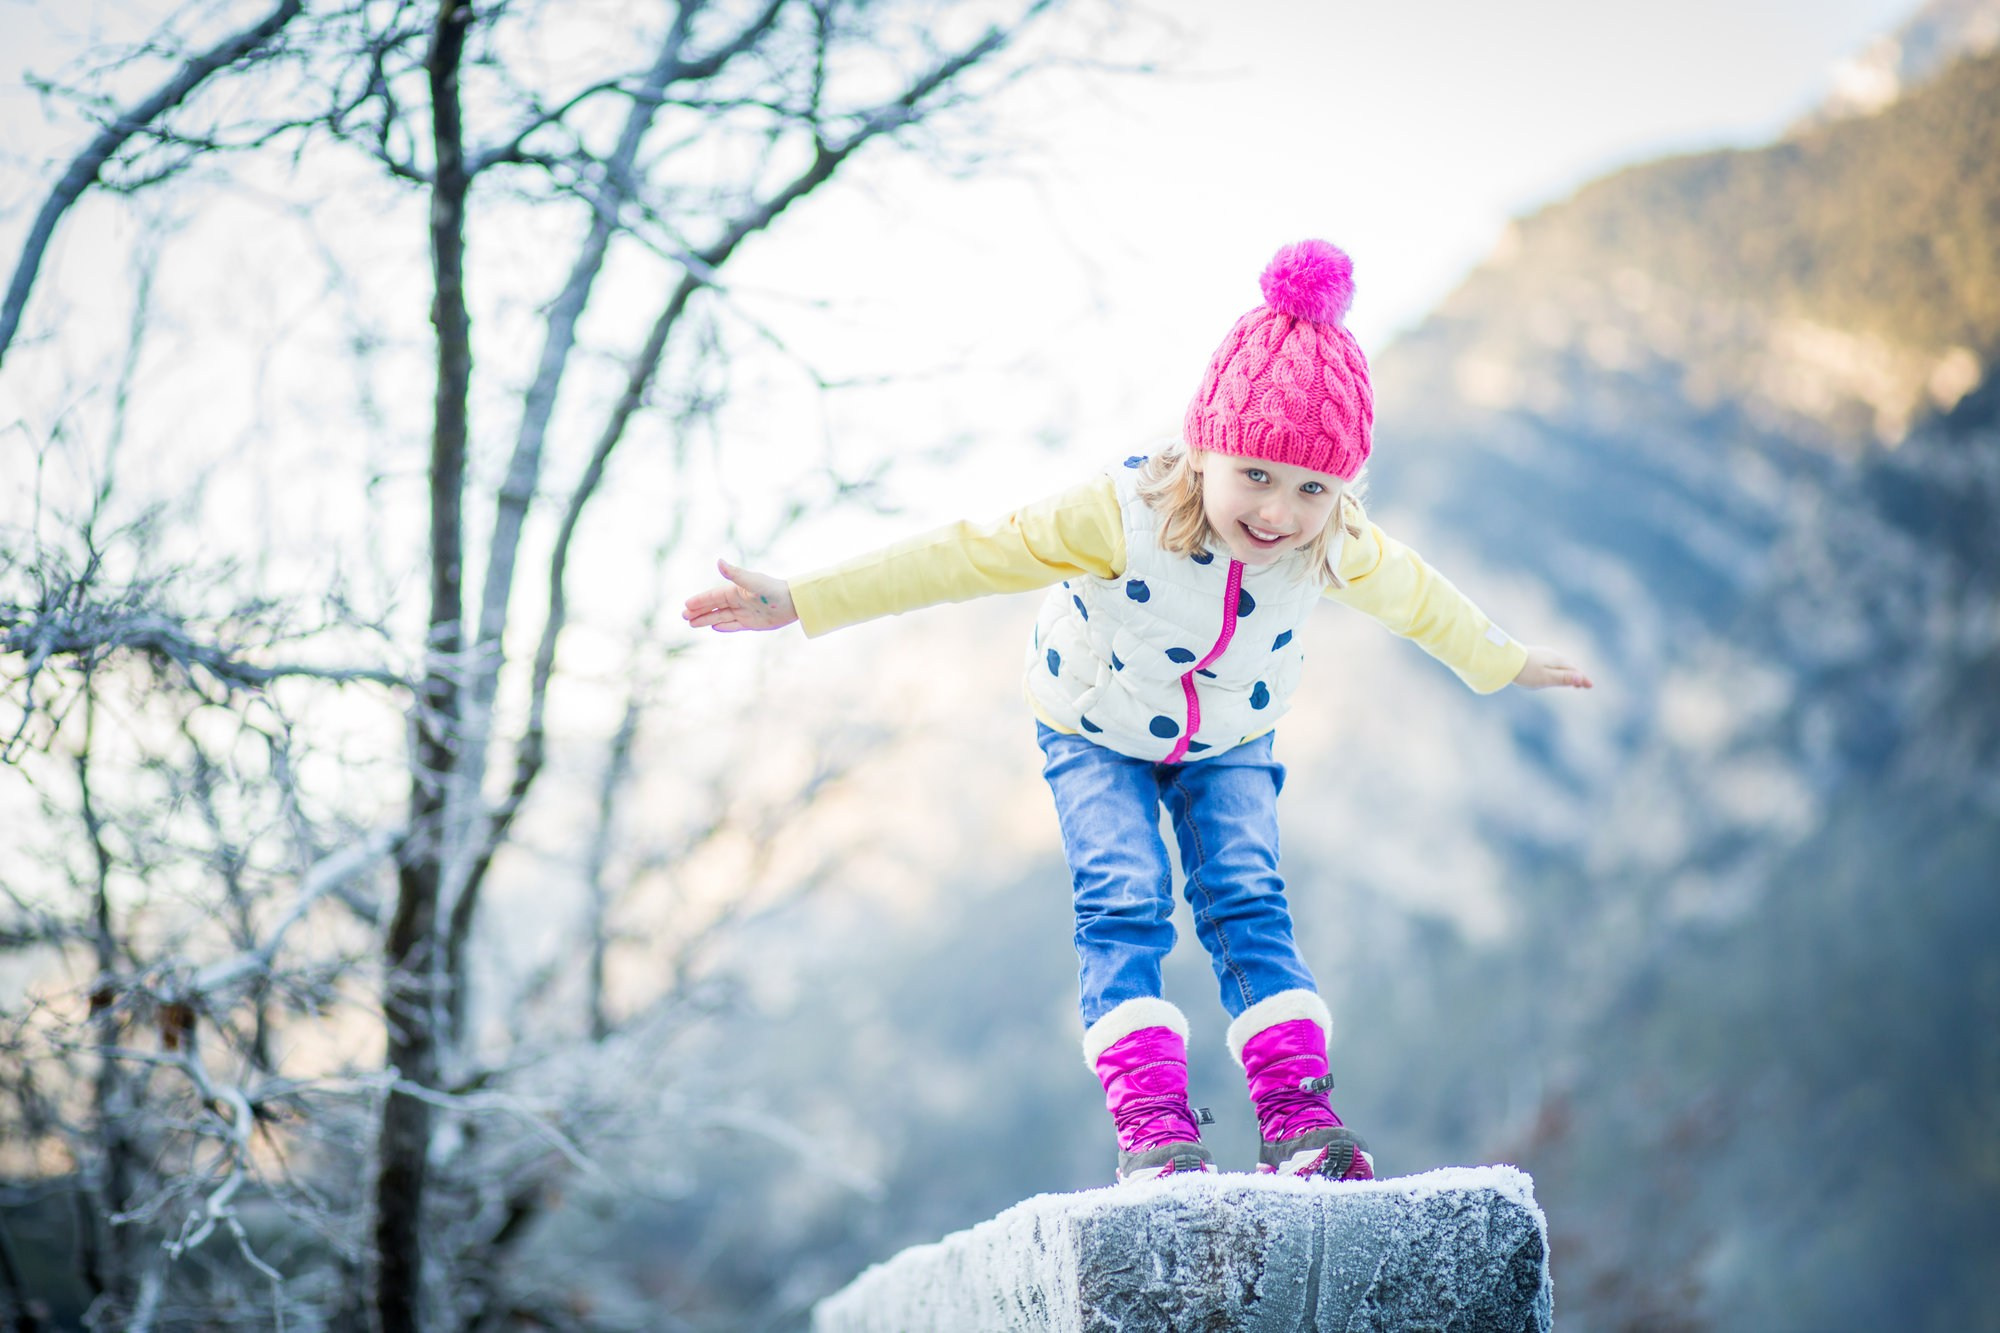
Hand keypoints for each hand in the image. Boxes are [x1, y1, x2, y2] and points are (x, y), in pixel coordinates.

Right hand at [682, 559, 797, 632]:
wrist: (793, 603)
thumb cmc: (773, 590)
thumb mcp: (752, 582)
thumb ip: (734, 574)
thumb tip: (719, 561)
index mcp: (735, 591)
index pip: (713, 597)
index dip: (699, 601)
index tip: (686, 605)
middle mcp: (738, 601)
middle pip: (713, 608)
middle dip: (698, 611)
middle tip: (683, 615)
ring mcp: (744, 613)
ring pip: (721, 617)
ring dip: (706, 619)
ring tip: (691, 623)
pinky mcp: (752, 624)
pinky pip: (733, 626)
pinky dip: (724, 627)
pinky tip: (714, 627)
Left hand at [1512, 644, 1592, 690]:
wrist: (1505, 659)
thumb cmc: (1526, 671)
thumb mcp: (1546, 678)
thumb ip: (1563, 678)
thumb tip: (1580, 677)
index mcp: (1557, 660)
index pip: (1574, 670)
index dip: (1582, 679)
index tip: (1590, 686)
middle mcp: (1552, 655)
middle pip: (1568, 666)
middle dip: (1576, 675)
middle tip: (1583, 685)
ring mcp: (1543, 654)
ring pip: (1559, 664)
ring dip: (1567, 672)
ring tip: (1571, 682)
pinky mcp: (1534, 655)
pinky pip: (1551, 663)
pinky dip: (1557, 669)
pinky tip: (1552, 673)